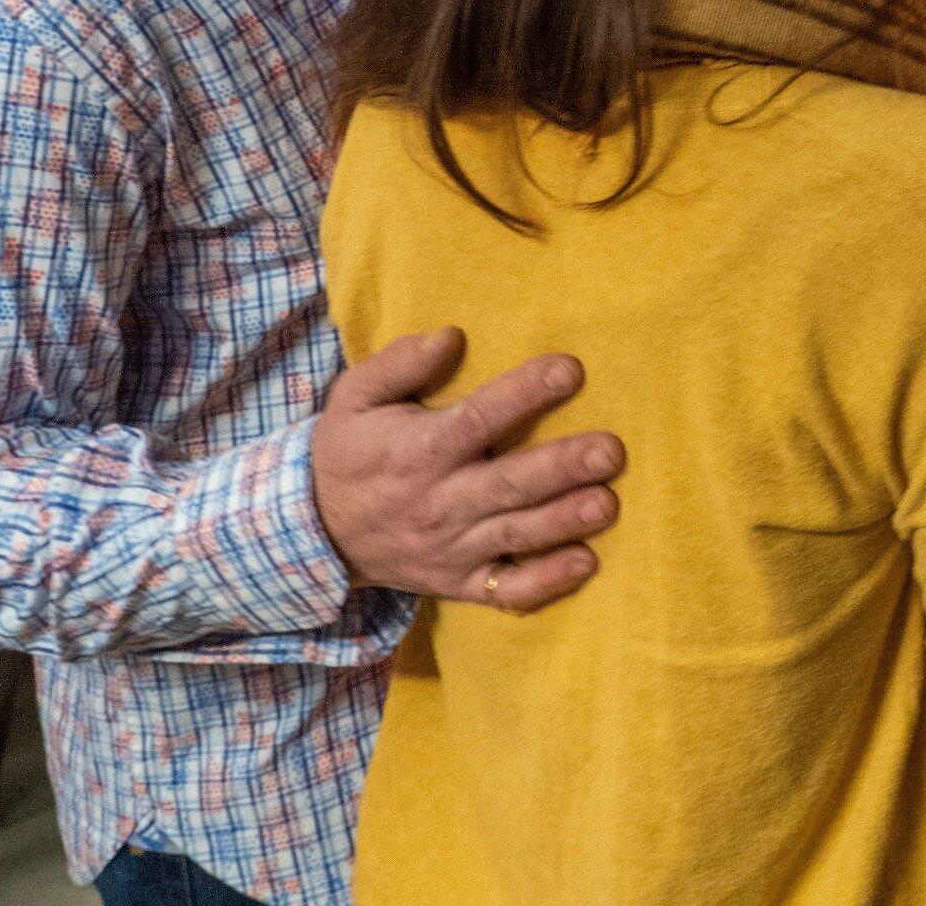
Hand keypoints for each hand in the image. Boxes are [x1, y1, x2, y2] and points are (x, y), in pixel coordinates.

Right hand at [311, 329, 625, 611]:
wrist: (314, 531)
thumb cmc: (348, 451)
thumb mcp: (354, 398)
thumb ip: (399, 363)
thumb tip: (450, 335)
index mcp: (418, 450)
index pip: (478, 419)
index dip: (524, 394)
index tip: (570, 369)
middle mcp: (439, 501)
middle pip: (509, 483)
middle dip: (563, 466)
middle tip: (611, 450)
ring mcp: (451, 548)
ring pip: (516, 534)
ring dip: (564, 521)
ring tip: (607, 504)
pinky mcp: (458, 582)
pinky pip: (505, 589)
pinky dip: (545, 582)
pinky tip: (585, 564)